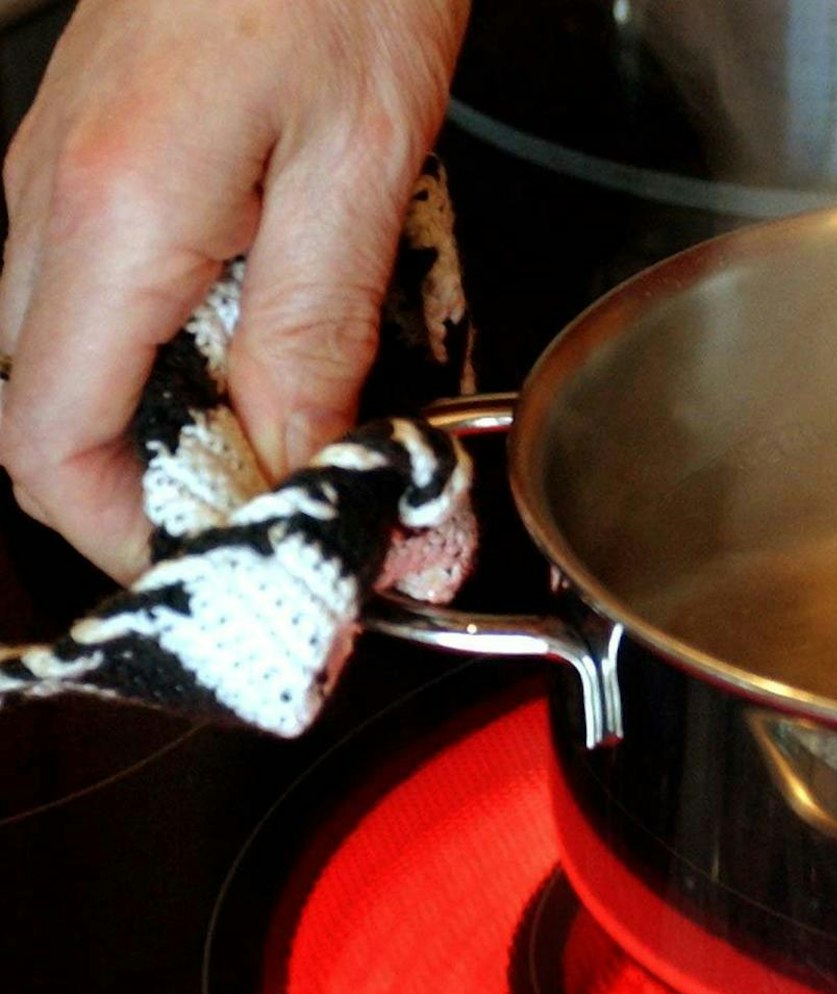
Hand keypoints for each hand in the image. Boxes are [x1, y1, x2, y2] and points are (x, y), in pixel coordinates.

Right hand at [0, 0, 468, 581]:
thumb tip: (298, 465)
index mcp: (112, 219)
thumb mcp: (362, 172)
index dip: (130, 536)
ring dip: (185, 423)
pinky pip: (113, 293)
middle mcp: (53, 203)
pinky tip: (280, 344)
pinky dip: (188, 349)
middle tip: (288, 521)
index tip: (233, 570)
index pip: (51, 445)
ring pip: (83, 359)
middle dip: (166, 492)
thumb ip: (314, 334)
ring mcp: (64, 176)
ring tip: (302, 440)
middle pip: (54, 416)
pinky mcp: (102, 157)